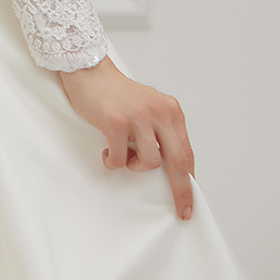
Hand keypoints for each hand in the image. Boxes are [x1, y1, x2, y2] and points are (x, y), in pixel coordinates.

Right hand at [58, 55, 194, 220]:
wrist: (89, 70)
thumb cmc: (117, 93)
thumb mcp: (149, 107)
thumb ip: (162, 131)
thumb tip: (171, 167)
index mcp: (170, 110)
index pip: (186, 151)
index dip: (189, 179)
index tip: (190, 199)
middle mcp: (158, 112)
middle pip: (177, 161)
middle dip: (181, 190)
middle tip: (181, 209)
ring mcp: (138, 117)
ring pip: (149, 162)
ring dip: (135, 166)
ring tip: (124, 155)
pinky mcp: (116, 122)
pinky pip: (120, 159)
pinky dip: (113, 162)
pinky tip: (107, 151)